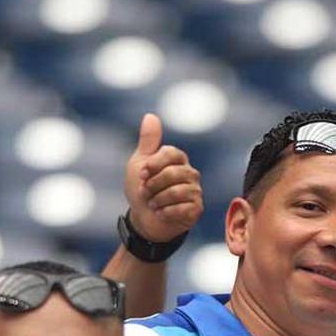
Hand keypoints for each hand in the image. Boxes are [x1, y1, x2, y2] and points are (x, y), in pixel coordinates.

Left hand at [124, 113, 203, 243]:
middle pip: (173, 174)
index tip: (142, 174)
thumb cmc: (142, 190)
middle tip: (145, 192)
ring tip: (152, 204)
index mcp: (177, 159)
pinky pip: (182, 208)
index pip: (171, 153)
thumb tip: (150, 115)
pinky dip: (166, 212)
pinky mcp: (196, 209)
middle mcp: (190, 173)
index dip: (154, 164)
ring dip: (158, 200)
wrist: (144, 220)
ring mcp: (195, 191)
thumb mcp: (139, 164)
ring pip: (177, 192)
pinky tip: (161, 213)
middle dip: (153, 185)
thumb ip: (148, 141)